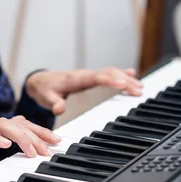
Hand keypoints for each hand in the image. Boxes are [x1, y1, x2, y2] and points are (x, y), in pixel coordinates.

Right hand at [0, 115, 60, 181]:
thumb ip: (2, 144)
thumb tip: (21, 143)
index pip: (23, 125)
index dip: (41, 131)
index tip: (58, 141)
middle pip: (19, 124)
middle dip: (38, 134)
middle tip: (53, 146)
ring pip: (5, 127)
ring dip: (22, 139)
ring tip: (34, 152)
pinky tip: (6, 146)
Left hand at [25, 67, 142, 114]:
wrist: (40, 81)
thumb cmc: (44, 89)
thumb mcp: (45, 97)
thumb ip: (53, 103)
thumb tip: (60, 108)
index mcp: (76, 79)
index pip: (97, 77)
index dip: (111, 80)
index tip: (123, 83)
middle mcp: (84, 74)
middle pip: (109, 74)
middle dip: (124, 80)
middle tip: (138, 89)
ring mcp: (88, 75)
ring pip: (111, 73)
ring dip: (126, 78)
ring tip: (140, 87)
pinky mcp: (90, 78)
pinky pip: (108, 74)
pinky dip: (120, 74)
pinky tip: (132, 74)